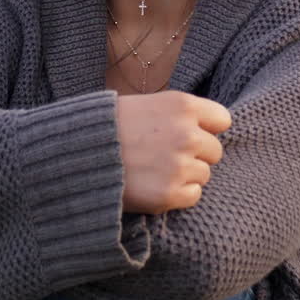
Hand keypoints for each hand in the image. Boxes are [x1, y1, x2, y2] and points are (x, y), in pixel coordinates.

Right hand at [113, 90, 231, 214]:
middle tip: (165, 156)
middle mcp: (187, 134)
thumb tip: (206, 129)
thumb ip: (178, 115)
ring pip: (203, 175)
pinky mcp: (169, 194)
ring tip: (154, 170)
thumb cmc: (109, 126)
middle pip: (215, 151)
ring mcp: (179, 165)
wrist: (77, 151)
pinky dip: (178, 195)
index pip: (222, 120)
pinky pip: (193, 196)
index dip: (207, 129)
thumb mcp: (146, 104)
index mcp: (183, 105)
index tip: (192, 134)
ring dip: (185, 175)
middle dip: (195, 155)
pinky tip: (155, 185)